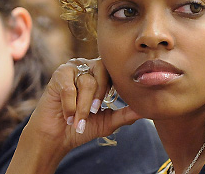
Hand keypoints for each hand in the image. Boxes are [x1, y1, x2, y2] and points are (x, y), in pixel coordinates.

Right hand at [7, 58, 141, 173]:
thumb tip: (147, 110)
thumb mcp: (108, 121)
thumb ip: (127, 114)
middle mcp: (88, 67)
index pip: (115, 71)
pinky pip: (69, 88)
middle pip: (102, 71)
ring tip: (78, 121)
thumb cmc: (83, 127)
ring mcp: (73, 68)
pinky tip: (68, 118)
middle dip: (100, 96)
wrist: (57, 138)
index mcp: (101, 74)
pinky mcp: (58, 75)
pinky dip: (70, 106)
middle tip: (95, 112)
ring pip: (87, 82)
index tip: (107, 107)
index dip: (114, 88)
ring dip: (83, 107)